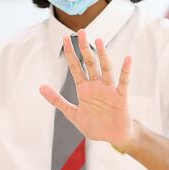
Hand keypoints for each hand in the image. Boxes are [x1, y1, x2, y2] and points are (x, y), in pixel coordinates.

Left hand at [39, 28, 133, 148]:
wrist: (113, 138)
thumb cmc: (94, 125)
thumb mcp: (72, 113)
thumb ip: (57, 100)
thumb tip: (40, 87)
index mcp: (84, 89)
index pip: (75, 67)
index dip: (71, 53)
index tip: (65, 38)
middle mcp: (96, 86)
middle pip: (90, 63)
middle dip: (84, 48)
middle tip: (81, 31)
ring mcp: (109, 90)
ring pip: (106, 69)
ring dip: (102, 55)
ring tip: (98, 41)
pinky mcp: (120, 97)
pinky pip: (124, 82)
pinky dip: (126, 70)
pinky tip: (128, 58)